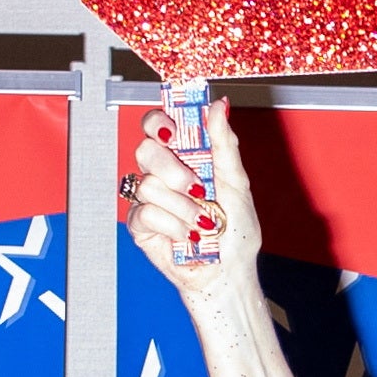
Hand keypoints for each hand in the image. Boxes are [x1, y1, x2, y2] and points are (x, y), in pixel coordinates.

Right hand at [114, 93, 261, 288]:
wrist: (229, 270)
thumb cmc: (234, 229)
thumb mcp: (236, 181)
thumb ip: (224, 143)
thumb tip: (217, 107)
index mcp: (183, 156)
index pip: (157, 124)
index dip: (159, 121)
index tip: (174, 130)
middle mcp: (162, 174)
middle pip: (146, 150)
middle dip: (173, 169)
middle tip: (196, 187)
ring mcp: (148, 198)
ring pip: (149, 185)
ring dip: (183, 207)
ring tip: (203, 223)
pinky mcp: (140, 225)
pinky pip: (146, 212)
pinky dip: (174, 225)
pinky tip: (188, 235)